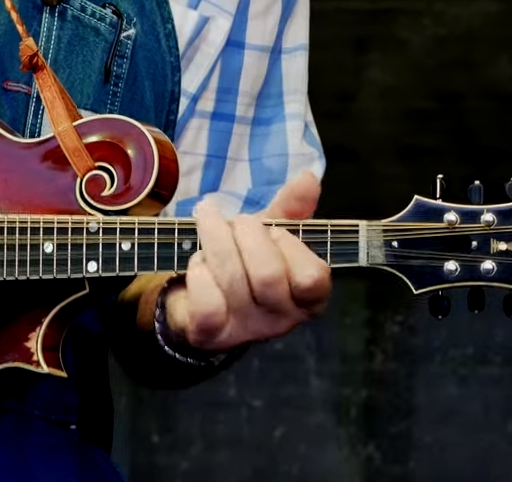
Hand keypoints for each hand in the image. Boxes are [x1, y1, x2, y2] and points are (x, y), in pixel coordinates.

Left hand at [165, 171, 331, 351]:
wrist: (199, 299)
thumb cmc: (244, 262)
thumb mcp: (270, 233)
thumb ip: (292, 208)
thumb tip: (308, 178)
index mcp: (307, 297)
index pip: (313, 277)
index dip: (288, 244)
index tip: (273, 232)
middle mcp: (282, 318)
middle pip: (268, 274)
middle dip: (244, 233)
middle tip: (232, 221)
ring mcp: (246, 329)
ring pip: (233, 279)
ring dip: (214, 241)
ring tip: (207, 224)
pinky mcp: (211, 333)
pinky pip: (206, 298)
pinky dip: (198, 270)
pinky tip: (198, 264)